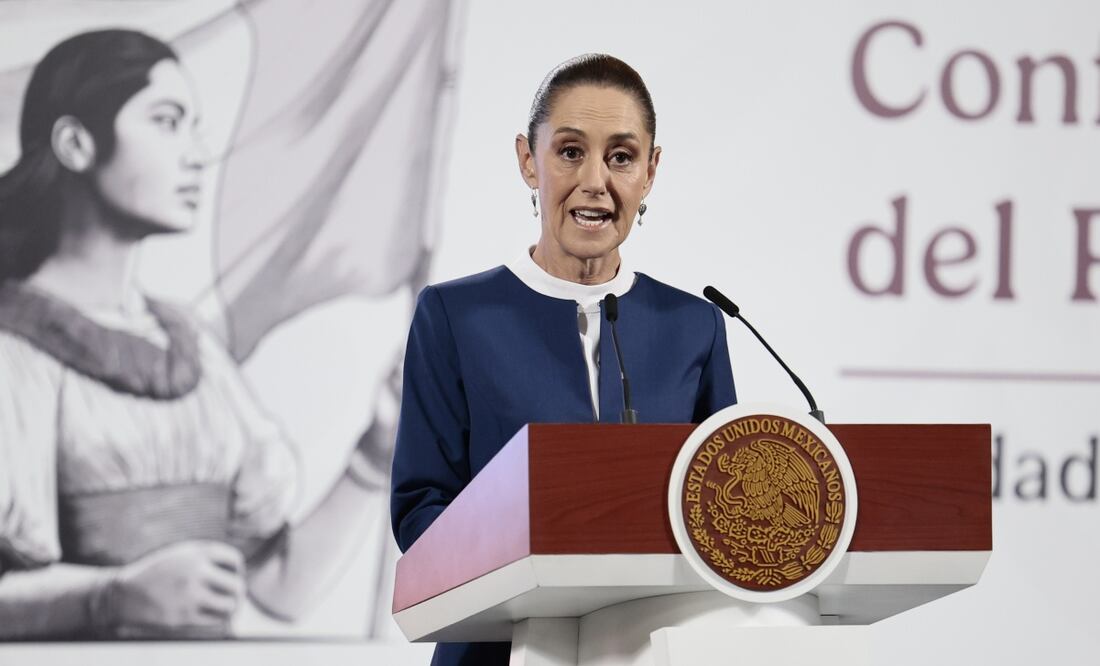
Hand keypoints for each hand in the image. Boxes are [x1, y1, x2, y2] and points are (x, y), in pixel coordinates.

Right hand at [107, 540, 244, 638]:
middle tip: (235, 595)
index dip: (237, 569)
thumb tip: (238, 572)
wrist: (124, 594)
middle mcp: (195, 572)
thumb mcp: (181, 554)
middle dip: (238, 590)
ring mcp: (190, 595)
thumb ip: (206, 558)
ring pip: (230, 605)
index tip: (231, 575)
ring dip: (233, 606)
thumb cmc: (158, 573)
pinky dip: (220, 618)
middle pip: (236, 584)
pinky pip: (215, 620)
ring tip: (230, 606)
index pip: (234, 560)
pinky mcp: (183, 616)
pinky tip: (215, 615)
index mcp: (196, 552)